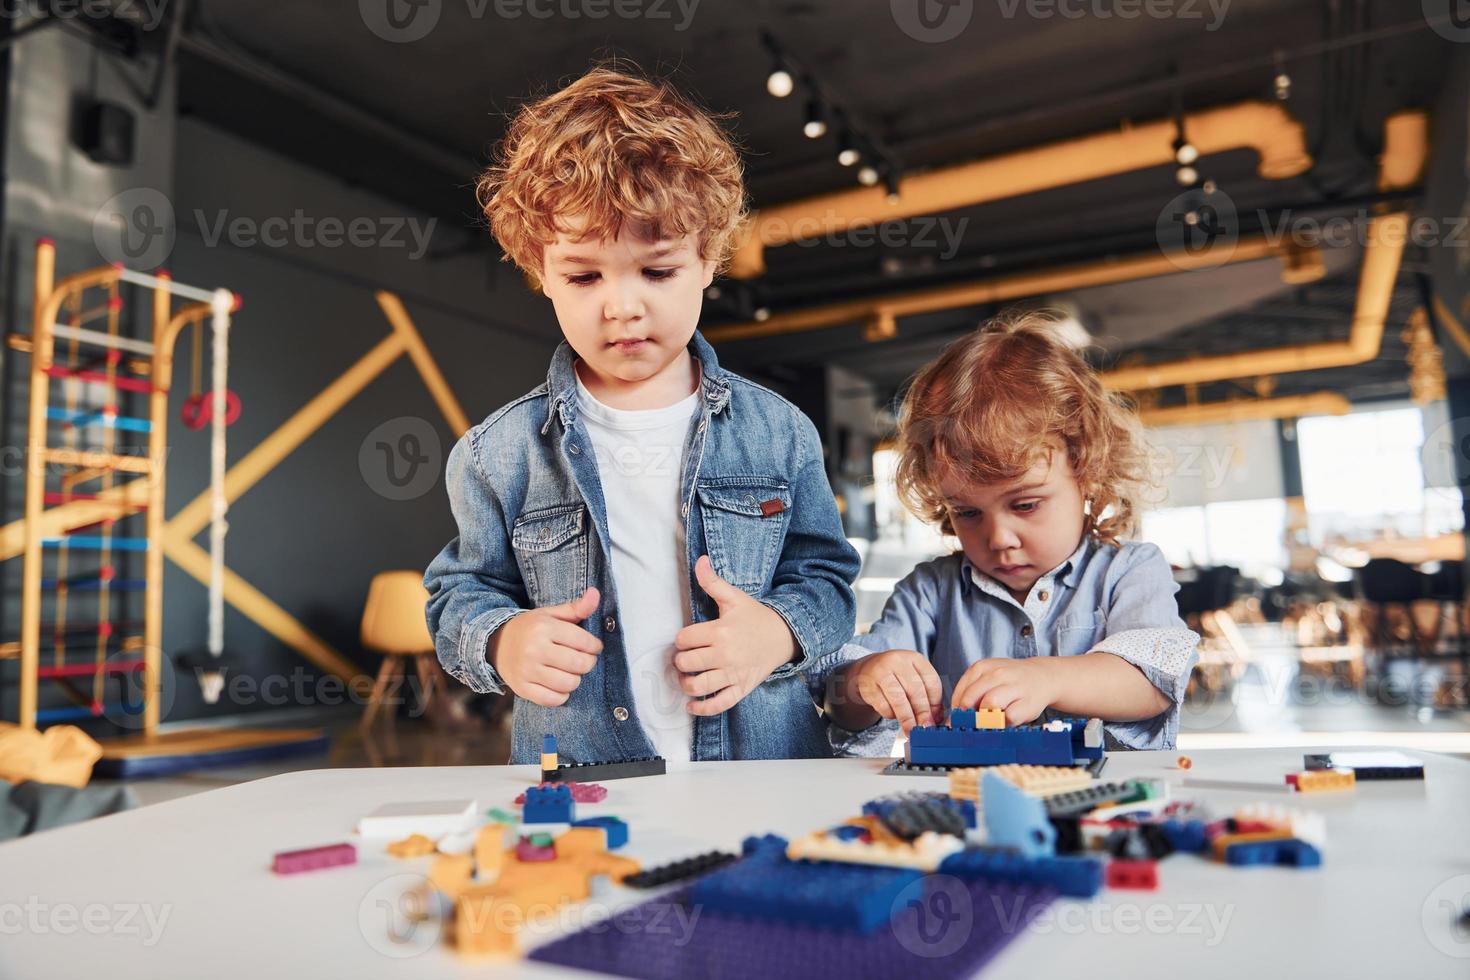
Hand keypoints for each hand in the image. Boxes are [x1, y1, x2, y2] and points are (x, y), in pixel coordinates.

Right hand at [489, 587, 602, 706]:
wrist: (497, 644)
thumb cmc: (531, 628)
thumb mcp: (551, 614)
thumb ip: (576, 607)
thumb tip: (596, 593)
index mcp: (544, 627)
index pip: (584, 642)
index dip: (595, 646)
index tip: (593, 647)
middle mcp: (534, 649)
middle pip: (579, 664)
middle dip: (588, 663)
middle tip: (583, 660)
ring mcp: (527, 670)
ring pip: (569, 683)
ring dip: (575, 679)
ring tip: (570, 671)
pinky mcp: (522, 688)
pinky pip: (553, 699)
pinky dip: (561, 695)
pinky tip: (558, 684)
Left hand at [672, 556, 796, 715]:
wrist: (784, 636)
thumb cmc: (755, 617)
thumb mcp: (734, 597)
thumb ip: (713, 582)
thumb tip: (700, 560)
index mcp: (720, 631)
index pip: (684, 639)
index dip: (681, 640)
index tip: (686, 639)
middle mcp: (724, 654)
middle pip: (687, 663)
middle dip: (680, 661)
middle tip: (684, 658)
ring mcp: (733, 674)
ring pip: (698, 686)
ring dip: (686, 683)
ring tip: (686, 677)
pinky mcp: (741, 688)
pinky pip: (718, 704)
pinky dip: (702, 708)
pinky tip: (692, 706)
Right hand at [838, 649, 943, 734]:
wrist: (867, 671)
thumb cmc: (895, 676)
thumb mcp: (913, 678)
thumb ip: (926, 695)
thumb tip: (935, 718)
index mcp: (915, 658)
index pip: (931, 681)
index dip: (935, 703)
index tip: (935, 718)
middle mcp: (898, 661)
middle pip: (915, 690)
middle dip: (922, 713)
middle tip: (925, 727)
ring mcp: (881, 672)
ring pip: (899, 699)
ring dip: (907, 718)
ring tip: (911, 729)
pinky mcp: (868, 686)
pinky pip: (883, 706)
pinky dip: (890, 715)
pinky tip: (893, 714)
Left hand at [951, 657, 1057, 725]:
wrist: (1042, 677)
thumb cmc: (1009, 683)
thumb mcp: (987, 680)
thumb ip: (970, 695)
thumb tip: (951, 721)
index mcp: (982, 667)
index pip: (961, 692)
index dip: (957, 710)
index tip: (957, 721)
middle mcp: (998, 673)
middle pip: (971, 698)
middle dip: (967, 716)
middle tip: (969, 726)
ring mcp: (1014, 686)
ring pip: (990, 704)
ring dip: (985, 718)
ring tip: (988, 722)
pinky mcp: (1028, 702)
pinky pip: (1009, 716)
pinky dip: (1004, 723)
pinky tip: (1005, 721)